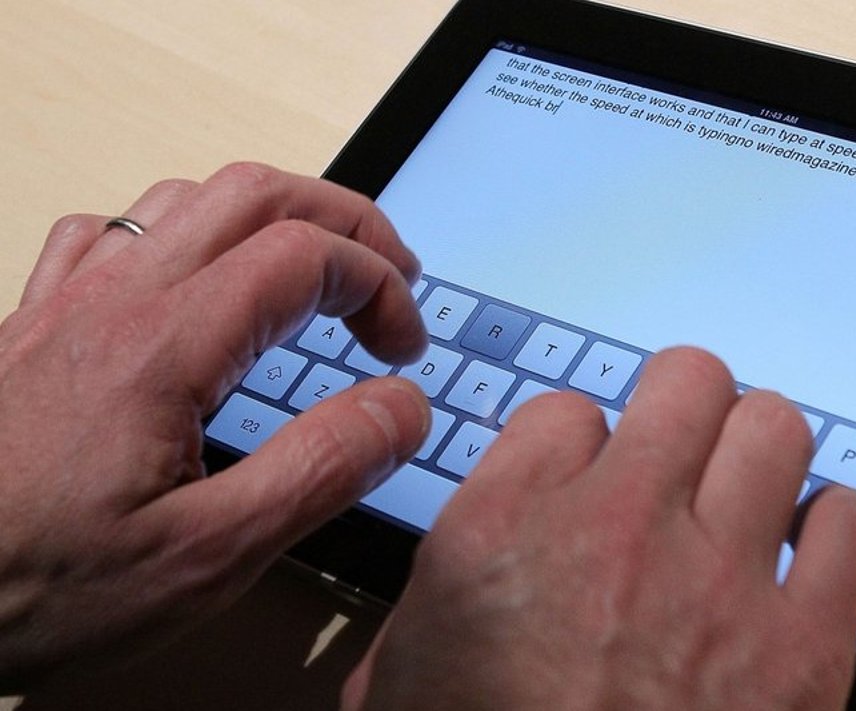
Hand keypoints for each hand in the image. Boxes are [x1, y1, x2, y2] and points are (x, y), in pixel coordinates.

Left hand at [0, 163, 430, 688]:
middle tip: (391, 275)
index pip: (305, 256)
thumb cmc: (38, 584)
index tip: (403, 351)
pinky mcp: (32, 327)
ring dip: (268, 217)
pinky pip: (107, 234)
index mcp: (164, 346)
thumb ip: (321, 469)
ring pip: (184, 199)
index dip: (380, 286)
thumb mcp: (209, 554)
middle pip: (253, 193)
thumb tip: (403, 406)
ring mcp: (64, 303)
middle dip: (344, 221)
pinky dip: (179, 235)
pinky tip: (189, 282)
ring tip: (311, 270)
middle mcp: (112, 301)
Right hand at [344, 348, 855, 710]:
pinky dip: (831, 534)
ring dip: (761, 453)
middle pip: (686, 381)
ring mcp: (717, 583)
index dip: (580, 440)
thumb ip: (448, 588)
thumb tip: (494, 543)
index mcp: (502, 533)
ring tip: (750, 491)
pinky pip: (850, 529)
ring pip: (775, 428)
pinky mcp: (802, 651)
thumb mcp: (400, 682)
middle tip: (683, 446)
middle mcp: (613, 532)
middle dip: (684, 405)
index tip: (590, 473)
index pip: (565, 409)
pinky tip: (804, 562)